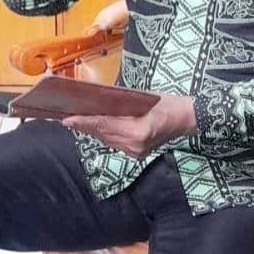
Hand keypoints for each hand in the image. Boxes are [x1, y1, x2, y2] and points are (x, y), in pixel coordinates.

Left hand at [63, 93, 196, 158]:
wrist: (186, 119)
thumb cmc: (167, 105)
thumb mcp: (143, 99)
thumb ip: (120, 104)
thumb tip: (96, 103)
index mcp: (138, 131)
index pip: (104, 125)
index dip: (84, 122)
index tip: (67, 119)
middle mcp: (134, 145)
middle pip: (102, 134)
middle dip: (85, 126)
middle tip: (67, 117)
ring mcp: (136, 151)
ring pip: (106, 140)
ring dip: (94, 130)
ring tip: (79, 121)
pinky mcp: (137, 154)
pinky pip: (115, 143)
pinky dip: (106, 134)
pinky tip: (98, 127)